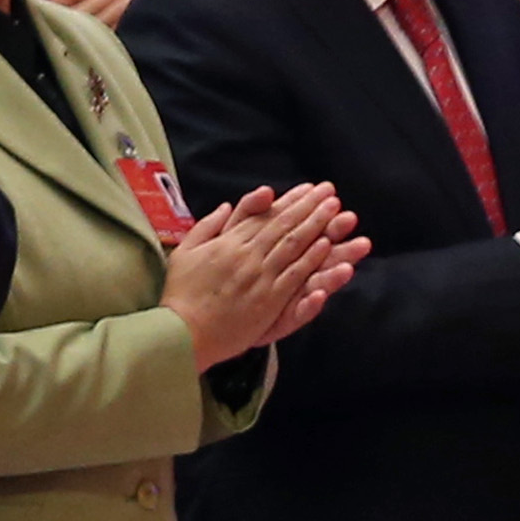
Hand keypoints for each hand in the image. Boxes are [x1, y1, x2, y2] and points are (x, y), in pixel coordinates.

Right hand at [156, 182, 366, 368]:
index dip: (290, 202)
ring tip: (338, 214)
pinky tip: (327, 247)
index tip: (308, 189)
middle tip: (331, 193)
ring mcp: (260, 279)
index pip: (266, 216)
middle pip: (285, 227)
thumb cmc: (181, 293)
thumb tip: (226, 207)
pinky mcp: (269, 302)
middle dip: (310, 209)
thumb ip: (207, 226)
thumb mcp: (186, 251)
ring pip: (294, 248)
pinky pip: (294, 276)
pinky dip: (311, 260)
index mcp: (228, 242)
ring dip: (319, 228)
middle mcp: (248, 256)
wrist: (182, 331)